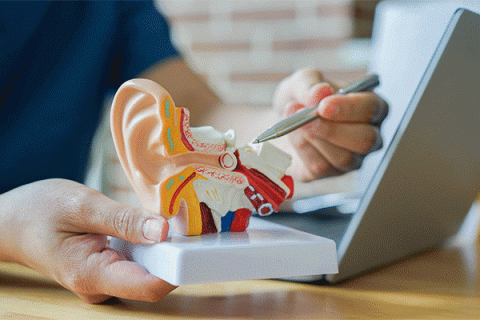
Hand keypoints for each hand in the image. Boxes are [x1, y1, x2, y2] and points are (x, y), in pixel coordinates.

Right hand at [0, 179, 174, 302]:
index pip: (149, 286)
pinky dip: (150, 244)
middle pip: (153, 278)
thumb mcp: (82, 206)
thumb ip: (124, 220)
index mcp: (93, 275)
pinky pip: (138, 261)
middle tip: (189, 221)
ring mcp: (105, 279)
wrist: (12, 222)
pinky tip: (153, 225)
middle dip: (174, 253)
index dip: (177, 267)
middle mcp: (102, 285)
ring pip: (148, 269)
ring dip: (163, 247)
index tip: (195, 243)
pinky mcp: (108, 268)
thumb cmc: (39, 211)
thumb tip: (163, 229)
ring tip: (171, 218)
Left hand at [273, 68, 387, 180]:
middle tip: (306, 120)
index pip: (372, 108)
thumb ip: (310, 84)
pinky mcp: (330, 173)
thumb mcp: (301, 81)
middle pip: (365, 140)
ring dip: (314, 140)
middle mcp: (367, 135)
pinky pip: (321, 168)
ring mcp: (352, 158)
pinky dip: (303, 151)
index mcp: (369, 106)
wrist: (280, 120)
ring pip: (344, 158)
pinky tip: (293, 137)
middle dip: (333, 130)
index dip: (349, 108)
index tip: (323, 106)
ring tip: (294, 124)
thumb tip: (321, 92)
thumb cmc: (300, 99)